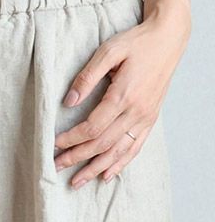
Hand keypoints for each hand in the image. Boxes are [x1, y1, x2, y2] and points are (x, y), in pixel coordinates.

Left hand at [53, 9, 189, 187]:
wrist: (168, 39)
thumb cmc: (136, 43)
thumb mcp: (108, 52)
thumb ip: (87, 76)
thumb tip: (69, 101)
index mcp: (124, 96)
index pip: (92, 127)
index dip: (71, 139)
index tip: (53, 145)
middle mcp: (137, 111)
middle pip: (103, 143)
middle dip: (78, 157)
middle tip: (56, 168)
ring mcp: (146, 117)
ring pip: (119, 151)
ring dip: (97, 167)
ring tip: (77, 181)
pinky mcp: (151, 118)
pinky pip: (135, 146)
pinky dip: (121, 163)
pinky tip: (107, 174)